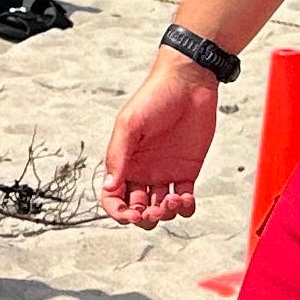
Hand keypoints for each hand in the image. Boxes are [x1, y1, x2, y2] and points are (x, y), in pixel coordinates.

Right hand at [101, 53, 219, 229]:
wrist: (189, 82)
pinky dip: (185, 207)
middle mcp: (141, 170)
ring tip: (174, 199)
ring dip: (166, 213)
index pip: (113, 197)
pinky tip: (185, 198)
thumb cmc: (154, 96)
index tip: (130, 215)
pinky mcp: (187, 171)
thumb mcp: (130, 124)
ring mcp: (164, 172)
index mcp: (123, 161)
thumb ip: (118, 155)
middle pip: (137, 208)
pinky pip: (184, 200)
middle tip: (154, 208)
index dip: (118, 212)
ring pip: (160, 208)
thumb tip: (110, 186)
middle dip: (144, 217)